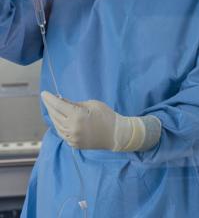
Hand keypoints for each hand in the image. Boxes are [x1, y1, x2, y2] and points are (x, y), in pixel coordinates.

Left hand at [41, 91, 160, 151]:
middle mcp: (72, 128)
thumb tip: (60, 100)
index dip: (50, 99)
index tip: (44, 93)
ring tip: (52, 108)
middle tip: (46, 99)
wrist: (116, 134)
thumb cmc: (106, 115)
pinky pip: (62, 133)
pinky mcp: (74, 144)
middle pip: (55, 115)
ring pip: (57, 126)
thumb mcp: (91, 104)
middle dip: (49, 106)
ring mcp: (72, 138)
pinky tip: (60, 119)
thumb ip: (74, 103)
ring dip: (53, 116)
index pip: (58, 105)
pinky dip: (59, 125)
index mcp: (77, 116)